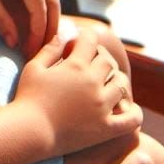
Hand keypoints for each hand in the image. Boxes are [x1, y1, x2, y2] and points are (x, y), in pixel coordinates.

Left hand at [0, 0, 59, 58]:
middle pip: (52, 3)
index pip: (39, 8)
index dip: (38, 33)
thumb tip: (15, 42)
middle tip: (42, 52)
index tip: (32, 52)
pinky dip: (41, 9)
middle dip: (49, 29)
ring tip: (38, 42)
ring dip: (47, 20)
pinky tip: (33, 25)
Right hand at [14, 30, 142, 155]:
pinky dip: (134, 112)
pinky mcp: (106, 128)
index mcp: (75, 65)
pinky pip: (131, 119)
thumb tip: (65, 33)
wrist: (31, 131)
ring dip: (115, 80)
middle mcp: (92, 83)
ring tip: (105, 82)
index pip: (91, 41)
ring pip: (121, 84)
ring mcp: (102, 106)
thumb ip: (51, 48)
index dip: (87, 36)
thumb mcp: (35, 66)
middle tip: (91, 61)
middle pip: (108, 61)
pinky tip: (126, 107)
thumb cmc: (28, 97)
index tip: (81, 40)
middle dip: (100, 56)